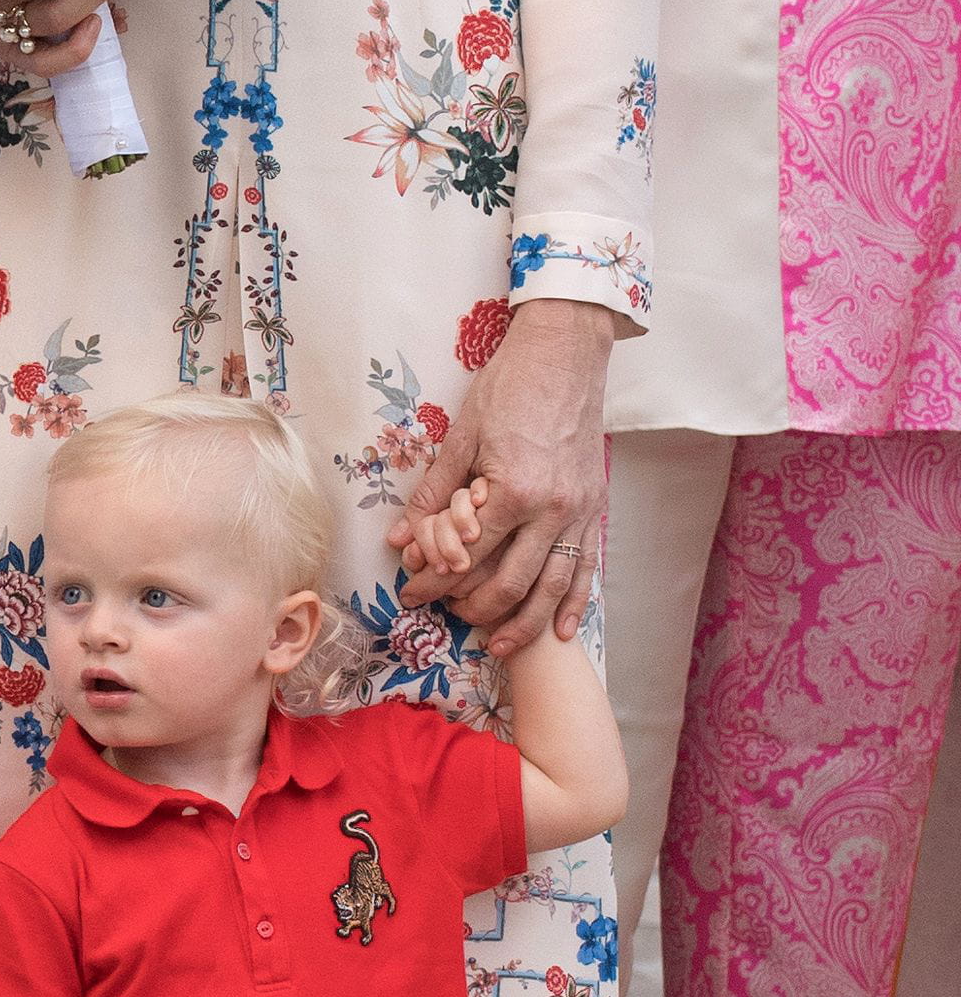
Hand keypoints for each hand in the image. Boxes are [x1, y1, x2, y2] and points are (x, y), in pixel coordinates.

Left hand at [388, 300, 614, 655]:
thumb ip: (434, 492)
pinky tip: (562, 630)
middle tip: (445, 616)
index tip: (411, 591)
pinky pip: (586, 566)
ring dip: (525, 622)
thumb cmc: (510, 385)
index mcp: (513, 489)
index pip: (467, 554)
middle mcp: (552, 509)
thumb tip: (400, 538)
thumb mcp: (462, 434)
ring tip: (499, 644)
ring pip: (552, 585)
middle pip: (510, 581)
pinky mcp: (596, 506)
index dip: (434, 579)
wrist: (566, 351)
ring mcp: (580, 511)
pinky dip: (574, 602)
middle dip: (472, 606)